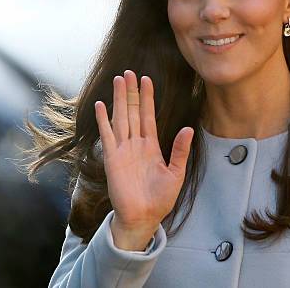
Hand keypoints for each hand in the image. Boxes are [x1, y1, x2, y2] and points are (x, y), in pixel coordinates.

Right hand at [94, 70, 192, 248]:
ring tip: (118, 80)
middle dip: (131, 92)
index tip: (146, 79)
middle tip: (129, 72)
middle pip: (132, 111)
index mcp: (151, 145)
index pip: (148, 115)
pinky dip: (103, 120)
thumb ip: (179, 151)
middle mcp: (136, 143)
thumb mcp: (176, 173)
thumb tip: (188, 129)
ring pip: (120, 118)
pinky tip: (100, 105)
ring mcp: (123, 149)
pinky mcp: (112, 158)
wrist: (143, 217)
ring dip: (118, 99)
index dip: (147, 97)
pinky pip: (107, 135)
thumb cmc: (160, 198)